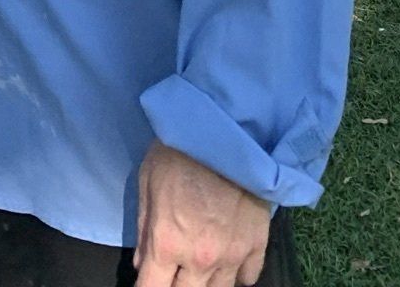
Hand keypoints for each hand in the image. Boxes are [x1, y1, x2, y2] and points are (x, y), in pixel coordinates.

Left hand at [135, 144, 269, 286]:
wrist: (227, 128)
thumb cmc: (180, 149)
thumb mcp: (147, 181)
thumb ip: (144, 227)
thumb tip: (142, 262)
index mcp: (167, 244)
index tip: (147, 283)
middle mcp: (200, 259)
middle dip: (174, 286)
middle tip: (172, 271)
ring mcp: (232, 256)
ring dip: (205, 283)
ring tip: (198, 269)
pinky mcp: (257, 244)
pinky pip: (248, 277)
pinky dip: (236, 275)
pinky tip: (227, 263)